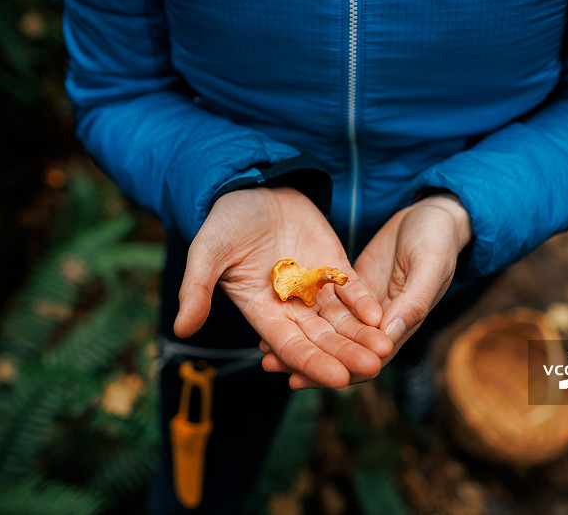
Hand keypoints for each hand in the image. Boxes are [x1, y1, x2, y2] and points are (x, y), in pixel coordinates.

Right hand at [173, 187, 392, 388]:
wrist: (252, 187)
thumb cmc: (225, 221)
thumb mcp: (207, 251)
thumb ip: (196, 288)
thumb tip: (182, 329)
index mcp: (262, 312)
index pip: (290, 345)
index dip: (313, 362)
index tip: (338, 379)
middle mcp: (292, 308)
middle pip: (323, 339)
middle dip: (348, 355)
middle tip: (374, 369)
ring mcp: (315, 289)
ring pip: (343, 320)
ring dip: (363, 336)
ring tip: (386, 351)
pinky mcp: (333, 268)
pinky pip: (352, 290)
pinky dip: (365, 302)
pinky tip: (381, 315)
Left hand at [274, 193, 471, 388]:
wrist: (433, 213)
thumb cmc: (438, 240)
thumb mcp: (429, 267)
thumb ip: (412, 303)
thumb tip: (386, 339)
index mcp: (401, 324)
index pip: (365, 359)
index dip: (333, 369)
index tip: (301, 377)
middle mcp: (379, 321)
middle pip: (339, 349)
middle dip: (306, 360)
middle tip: (271, 365)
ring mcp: (362, 305)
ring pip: (328, 330)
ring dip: (300, 341)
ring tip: (264, 349)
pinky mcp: (350, 286)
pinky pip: (324, 305)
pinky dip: (302, 313)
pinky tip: (276, 314)